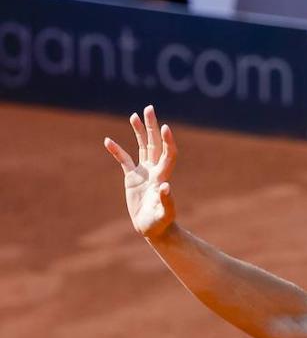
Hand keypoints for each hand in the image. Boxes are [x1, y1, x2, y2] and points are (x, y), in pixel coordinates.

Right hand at [104, 105, 178, 238]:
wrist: (152, 229)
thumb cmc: (160, 223)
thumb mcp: (165, 213)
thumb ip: (166, 200)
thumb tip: (166, 187)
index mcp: (162, 176)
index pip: (168, 154)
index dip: (168, 141)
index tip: (165, 127)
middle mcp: (154, 170)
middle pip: (155, 144)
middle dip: (152, 126)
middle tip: (149, 108)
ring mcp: (143, 172)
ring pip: (142, 147)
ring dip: (139, 132)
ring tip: (134, 115)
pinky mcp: (132, 178)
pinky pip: (124, 160)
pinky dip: (117, 151)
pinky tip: (108, 141)